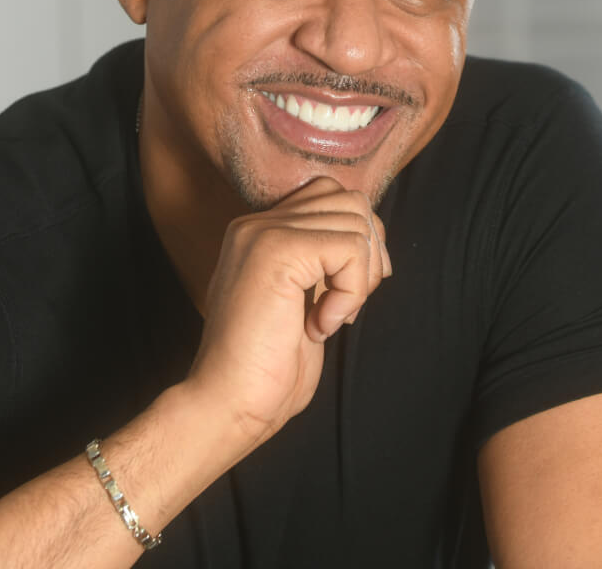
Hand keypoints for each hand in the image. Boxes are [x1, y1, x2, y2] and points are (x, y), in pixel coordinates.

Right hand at [184, 176, 390, 450]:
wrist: (228, 403)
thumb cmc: (267, 370)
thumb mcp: (303, 303)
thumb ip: (324, 265)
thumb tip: (373, 240)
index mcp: (259, 233)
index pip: (331, 197)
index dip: (359, 242)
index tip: (351, 294)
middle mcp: (256, 224)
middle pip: (350, 200)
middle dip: (370, 254)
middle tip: (348, 305)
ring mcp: (263, 233)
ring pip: (356, 221)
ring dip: (360, 278)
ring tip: (331, 317)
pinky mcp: (277, 251)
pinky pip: (350, 248)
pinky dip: (352, 291)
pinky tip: (323, 325)